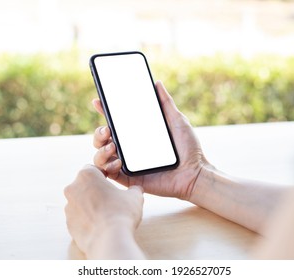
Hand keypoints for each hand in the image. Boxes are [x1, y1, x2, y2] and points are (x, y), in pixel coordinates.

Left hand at [64, 165, 143, 256]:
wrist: (109, 239)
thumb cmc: (121, 213)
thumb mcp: (134, 196)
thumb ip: (133, 189)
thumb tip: (135, 190)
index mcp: (87, 175)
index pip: (93, 169)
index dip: (103, 175)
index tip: (110, 184)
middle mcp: (73, 188)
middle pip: (84, 184)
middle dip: (95, 190)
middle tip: (110, 199)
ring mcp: (69, 206)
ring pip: (80, 201)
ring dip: (90, 204)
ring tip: (105, 214)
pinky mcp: (68, 222)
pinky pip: (78, 217)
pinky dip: (86, 218)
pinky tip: (99, 224)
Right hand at [92, 81, 210, 199]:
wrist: (195, 173)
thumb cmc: (189, 148)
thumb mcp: (177, 120)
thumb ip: (166, 103)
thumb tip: (157, 83)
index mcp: (137, 134)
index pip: (115, 122)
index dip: (104, 111)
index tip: (98, 101)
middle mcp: (129, 148)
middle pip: (102, 139)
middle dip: (98, 133)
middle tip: (107, 130)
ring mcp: (128, 164)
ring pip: (101, 156)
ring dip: (100, 149)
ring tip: (113, 146)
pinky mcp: (130, 179)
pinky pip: (110, 174)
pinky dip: (108, 167)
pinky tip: (118, 161)